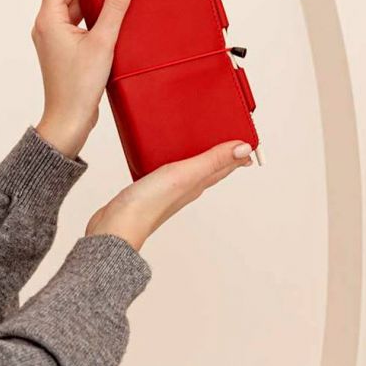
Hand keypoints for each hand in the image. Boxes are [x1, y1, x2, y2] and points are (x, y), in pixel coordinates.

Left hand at [33, 0, 133, 157]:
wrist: (68, 121)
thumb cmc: (78, 88)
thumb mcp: (102, 44)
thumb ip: (115, 8)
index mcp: (49, 18)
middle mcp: (48, 22)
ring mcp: (56, 34)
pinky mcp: (66, 46)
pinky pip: (80, 15)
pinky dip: (96, 4)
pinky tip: (114, 2)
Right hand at [86, 141, 253, 250]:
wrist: (116, 226)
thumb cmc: (149, 204)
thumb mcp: (185, 174)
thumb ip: (212, 160)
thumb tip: (244, 149)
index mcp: (198, 183)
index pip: (225, 166)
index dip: (238, 152)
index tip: (249, 141)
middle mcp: (187, 187)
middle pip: (210, 168)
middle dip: (221, 153)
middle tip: (229, 138)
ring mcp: (168, 189)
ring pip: (190, 170)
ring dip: (198, 156)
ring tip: (202, 142)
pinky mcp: (150, 189)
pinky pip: (168, 172)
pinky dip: (173, 161)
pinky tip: (165, 155)